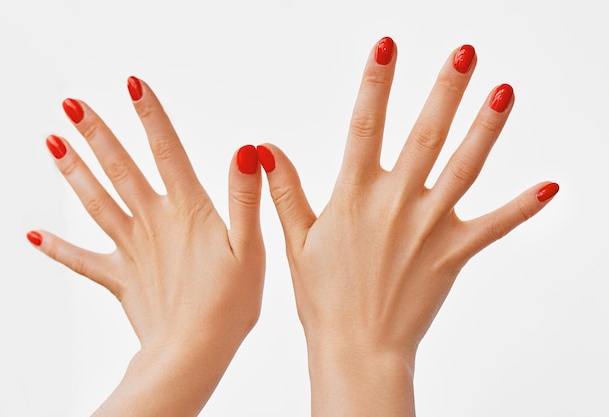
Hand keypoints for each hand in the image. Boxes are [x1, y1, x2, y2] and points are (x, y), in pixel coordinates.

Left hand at [27, 77, 264, 415]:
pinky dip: (56, 248)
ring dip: (73, 171)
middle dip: (95, 134)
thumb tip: (248, 150)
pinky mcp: (120, 278)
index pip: (166, 151)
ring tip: (51, 143)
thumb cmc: (228, 304)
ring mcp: (131, 250)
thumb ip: (244, 197)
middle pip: (118, 169)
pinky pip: (82, 260)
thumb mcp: (249, 247)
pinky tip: (32, 235)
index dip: (151, 115)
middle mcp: (152, 222)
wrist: (192, 353)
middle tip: (71, 105)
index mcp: (185, 211)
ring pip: (95, 202)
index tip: (132, 82)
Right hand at [259, 37, 558, 415]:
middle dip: (445, 90)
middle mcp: (395, 204)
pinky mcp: (453, 254)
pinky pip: (493, 227)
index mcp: (354, 197)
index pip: (365, 126)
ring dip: (486, 129)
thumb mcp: (296, 241)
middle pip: (426, 136)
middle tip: (465, 52)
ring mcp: (428, 228)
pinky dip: (522, 208)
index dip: (376, 84)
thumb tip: (266, 148)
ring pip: (464, 169)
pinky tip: (549, 187)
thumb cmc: (323, 298)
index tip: (386, 46)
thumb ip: (285, 190)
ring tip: (504, 90)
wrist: (358, 348)